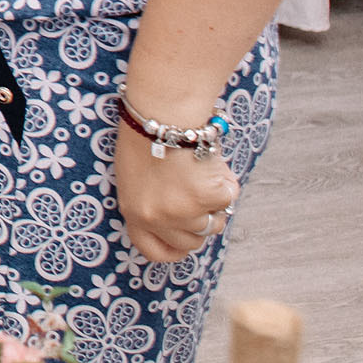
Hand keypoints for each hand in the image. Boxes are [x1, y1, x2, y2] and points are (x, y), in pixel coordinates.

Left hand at [113, 122, 239, 263]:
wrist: (161, 112)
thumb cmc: (146, 134)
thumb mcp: (136, 176)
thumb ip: (153, 202)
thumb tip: (181, 221)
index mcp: (134, 212)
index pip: (154, 251)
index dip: (173, 250)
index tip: (184, 242)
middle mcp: (158, 218)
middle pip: (191, 242)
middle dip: (200, 222)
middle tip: (198, 193)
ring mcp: (184, 212)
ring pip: (215, 224)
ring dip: (214, 202)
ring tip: (200, 171)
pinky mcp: (209, 198)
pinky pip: (228, 199)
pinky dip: (226, 182)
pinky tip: (209, 160)